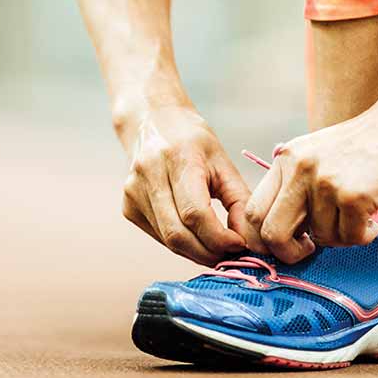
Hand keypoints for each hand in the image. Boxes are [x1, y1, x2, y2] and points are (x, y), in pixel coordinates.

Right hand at [122, 106, 264, 265]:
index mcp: (178, 157)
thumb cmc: (194, 143)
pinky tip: (195, 237)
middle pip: (178, 233)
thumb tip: (250, 243)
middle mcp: (149, 173)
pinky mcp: (128, 207)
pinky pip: (159, 237)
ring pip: (168, 241)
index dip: (219, 237)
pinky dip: (182, 245)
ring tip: (218, 249)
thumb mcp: (223, 164)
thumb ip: (240, 203)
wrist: (154, 123)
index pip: (195, 213)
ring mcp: (133, 192)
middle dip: (209, 252)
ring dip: (196, 253)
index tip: (240, 245)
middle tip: (231, 255)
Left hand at [245, 97, 377, 261]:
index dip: (263, 239)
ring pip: (321, 238)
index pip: (253, 211)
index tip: (287, 244)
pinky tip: (373, 219)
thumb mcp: (316, 154)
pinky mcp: (354, 195)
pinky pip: (350, 238)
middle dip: (289, 253)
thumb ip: (296, 184)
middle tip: (310, 249)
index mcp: (285, 160)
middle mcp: (298, 170)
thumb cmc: (365, 146)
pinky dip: (364, 236)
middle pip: (271, 234)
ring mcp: (325, 182)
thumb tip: (279, 235)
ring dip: (342, 237)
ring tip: (358, 216)